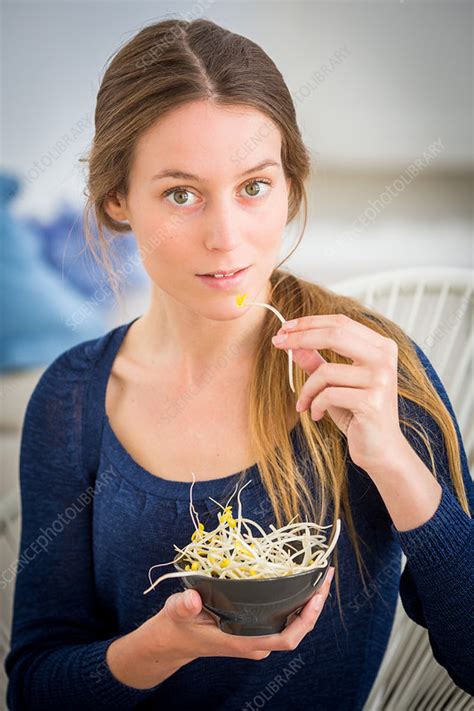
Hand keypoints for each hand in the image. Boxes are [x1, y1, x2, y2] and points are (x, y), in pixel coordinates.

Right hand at [144, 567, 334, 663]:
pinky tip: (300, 581)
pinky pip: (283, 617)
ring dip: (308, 601)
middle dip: (314, 604)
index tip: (316, 596)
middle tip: (325, 574)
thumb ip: (184, 606)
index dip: (306, 620)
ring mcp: (256, 636)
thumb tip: (191, 599)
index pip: (286, 639)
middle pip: (297, 628)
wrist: (173, 640)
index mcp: (243, 641)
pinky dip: (295, 600)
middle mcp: (256, 641)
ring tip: (319, 574)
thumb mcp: (177, 612)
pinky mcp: (253, 628)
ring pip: (292, 622)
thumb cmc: (177, 626)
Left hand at [271, 314, 405, 474]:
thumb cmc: (357, 413)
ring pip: (325, 371)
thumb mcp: (334, 384)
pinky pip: (328, 395)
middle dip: (300, 337)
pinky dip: (314, 405)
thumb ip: (316, 361)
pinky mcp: (371, 402)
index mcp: (381, 346)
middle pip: (335, 334)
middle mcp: (384, 358)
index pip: (341, 322)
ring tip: (304, 404)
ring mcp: (380, 379)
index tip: (284, 328)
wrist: (381, 450)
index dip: (310, 322)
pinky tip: (315, 415)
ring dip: (306, 389)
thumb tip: (292, 343)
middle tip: (277, 343)